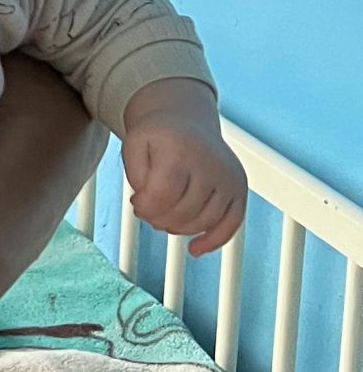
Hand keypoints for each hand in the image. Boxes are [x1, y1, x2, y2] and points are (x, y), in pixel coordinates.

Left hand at [124, 116, 246, 256]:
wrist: (185, 121)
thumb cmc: (157, 139)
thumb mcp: (133, 146)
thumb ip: (135, 176)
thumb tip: (151, 206)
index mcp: (181, 150)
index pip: (162, 195)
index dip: (145, 207)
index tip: (136, 202)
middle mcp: (210, 163)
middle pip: (183, 212)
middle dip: (158, 218)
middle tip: (148, 210)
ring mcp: (229, 176)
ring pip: (204, 221)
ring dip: (179, 228)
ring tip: (164, 215)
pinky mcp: (239, 188)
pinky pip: (231, 224)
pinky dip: (213, 241)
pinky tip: (194, 249)